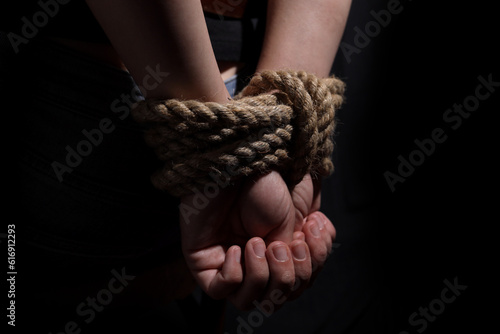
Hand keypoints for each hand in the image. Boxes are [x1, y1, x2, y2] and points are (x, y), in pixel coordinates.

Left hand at [179, 171, 335, 309]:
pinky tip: (240, 248)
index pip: (300, 283)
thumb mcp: (292, 220)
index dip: (312, 265)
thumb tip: (298, 276)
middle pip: (278, 298)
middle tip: (285, 243)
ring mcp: (229, 263)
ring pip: (250, 301)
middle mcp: (256, 262)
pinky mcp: (203, 262)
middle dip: (290, 274)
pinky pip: (220, 290)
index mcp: (280, 252)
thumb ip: (298, 254)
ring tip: (258, 243)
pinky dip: (235, 274)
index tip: (313, 228)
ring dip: (263, 275)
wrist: (234, 163)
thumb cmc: (263, 184)